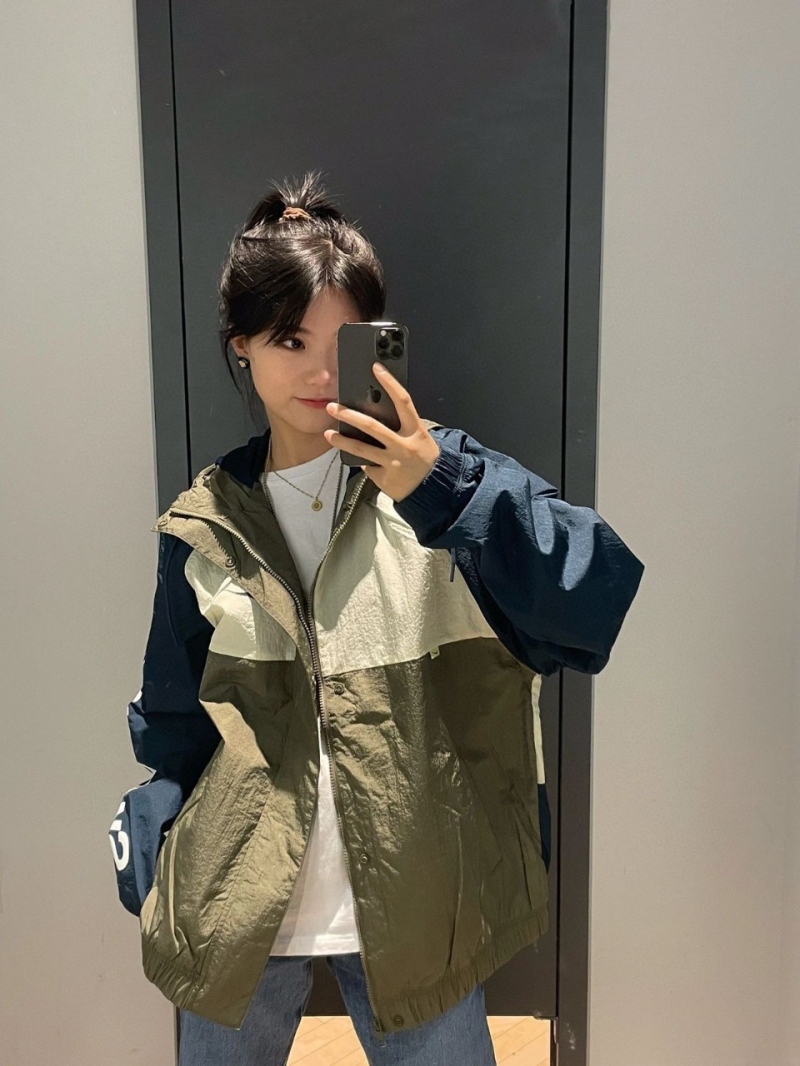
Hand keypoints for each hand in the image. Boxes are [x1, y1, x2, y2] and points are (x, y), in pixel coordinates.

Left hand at [324, 362, 439, 502]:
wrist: (433, 489)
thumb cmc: (424, 458)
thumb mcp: (419, 438)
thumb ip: (401, 428)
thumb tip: (373, 415)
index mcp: (416, 431)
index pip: (403, 401)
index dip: (390, 383)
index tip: (377, 368)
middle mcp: (404, 445)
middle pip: (372, 426)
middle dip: (349, 415)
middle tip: (333, 407)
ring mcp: (393, 462)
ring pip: (361, 449)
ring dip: (341, 440)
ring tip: (328, 433)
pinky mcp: (383, 477)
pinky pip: (367, 466)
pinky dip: (363, 462)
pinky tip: (361, 460)